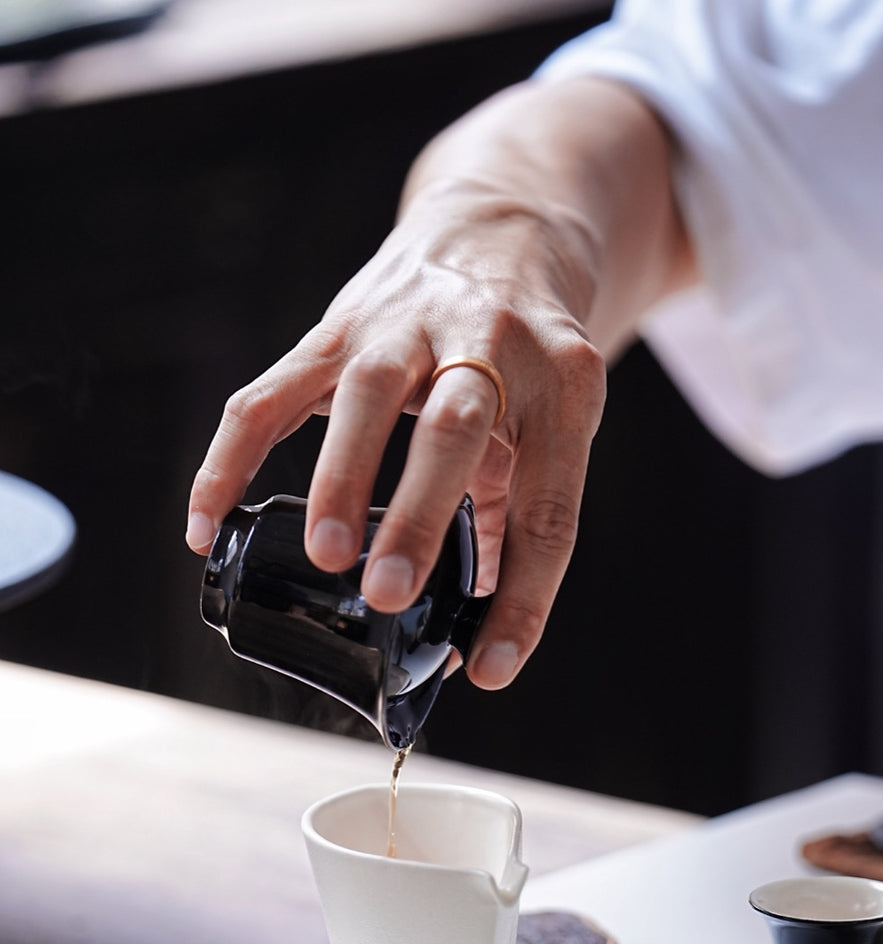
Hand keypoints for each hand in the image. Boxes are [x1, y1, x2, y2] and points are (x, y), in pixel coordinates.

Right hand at [186, 79, 691, 687]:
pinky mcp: (338, 324)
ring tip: (326, 557)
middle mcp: (489, 343)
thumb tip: (483, 625)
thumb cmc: (532, 353)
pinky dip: (231, 459)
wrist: (505, 225)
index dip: (524, 596)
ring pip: (365, 396)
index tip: (492, 667)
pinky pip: (271, 393)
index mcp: (564, 383)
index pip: (548, 505)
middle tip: (389, 595)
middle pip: (455, 431)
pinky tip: (206, 525)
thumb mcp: (555, 422)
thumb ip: (518, 516)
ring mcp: (408, 325)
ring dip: (342, 478)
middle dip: (420, 514)